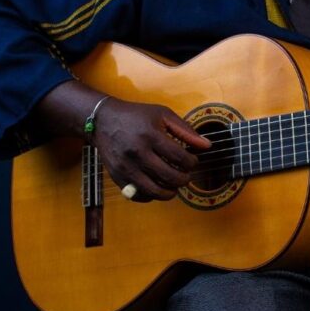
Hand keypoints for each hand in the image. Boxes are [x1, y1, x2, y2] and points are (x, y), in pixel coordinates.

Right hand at [93, 99, 210, 201]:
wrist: (103, 120)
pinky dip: (151, 196)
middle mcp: (138, 153)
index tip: (192, 161)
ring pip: (154, 191)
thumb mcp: (162, 114)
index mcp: (151, 135)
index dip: (192, 163)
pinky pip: (138, 195)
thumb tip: (206, 146)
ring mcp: (126, 167)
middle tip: (185, 175)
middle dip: (184, 179)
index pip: (180, 158)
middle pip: (170, 177)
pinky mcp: (117, 177)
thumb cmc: (136, 116)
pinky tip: (157, 187)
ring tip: (174, 185)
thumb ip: (185, 130)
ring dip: (170, 192)